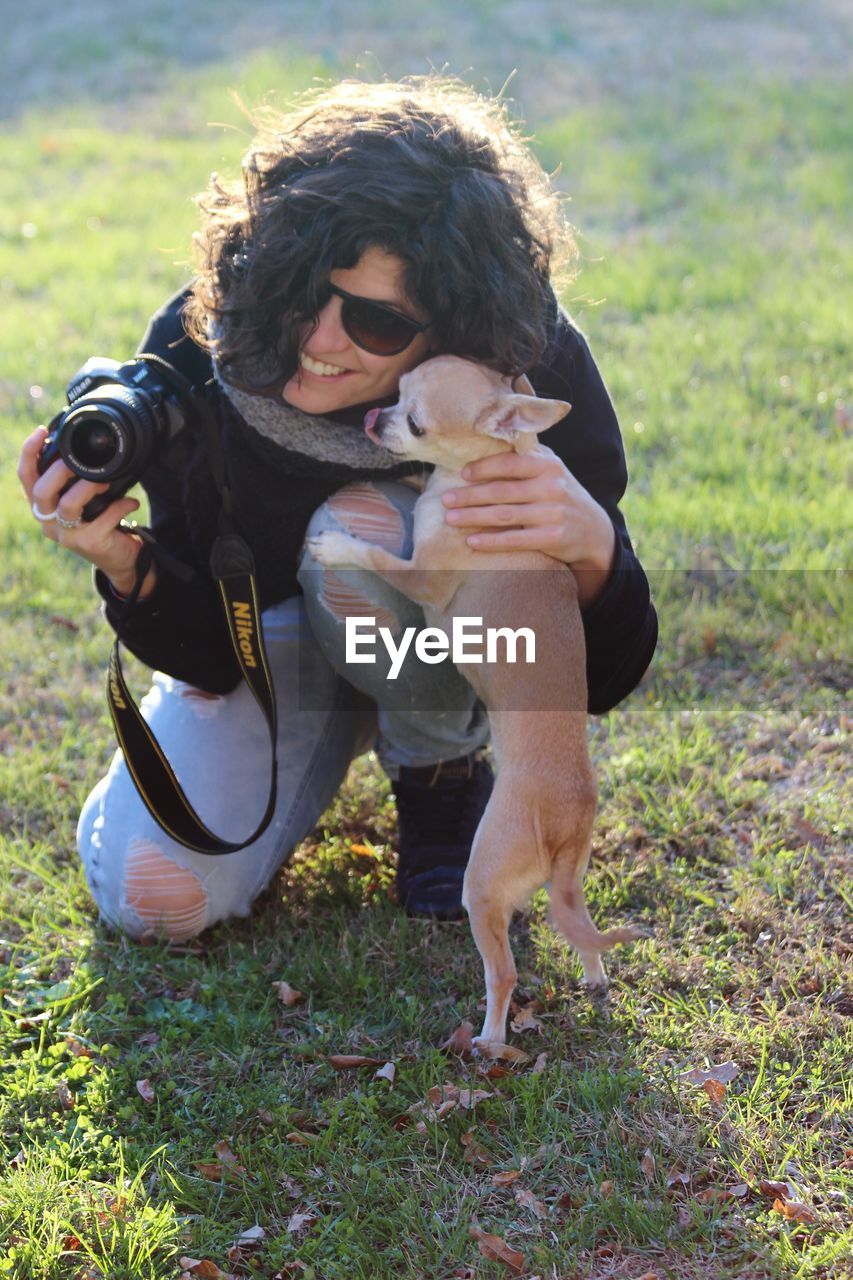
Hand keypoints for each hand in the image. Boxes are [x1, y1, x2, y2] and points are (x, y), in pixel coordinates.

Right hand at [17, 425, 155, 596]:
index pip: (26, 477)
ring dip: (88, 486)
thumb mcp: (84, 502)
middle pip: (40, 491)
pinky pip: (103, 517)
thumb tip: (84, 448)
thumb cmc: (101, 524)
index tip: (42, 430)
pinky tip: (131, 502)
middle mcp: (48, 523)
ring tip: (107, 482)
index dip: (28, 452)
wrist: (121, 560)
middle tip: (80, 462)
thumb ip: (75, 481)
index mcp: (43, 508)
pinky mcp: (90, 543)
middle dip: (59, 470)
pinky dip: (121, 505)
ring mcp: (67, 536)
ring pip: (68, 504)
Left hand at [441, 445, 616, 605]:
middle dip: (470, 495)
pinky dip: (491, 541)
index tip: (462, 473)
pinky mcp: (553, 538)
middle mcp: (552, 486)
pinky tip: (472, 542)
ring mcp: (553, 513)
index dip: (484, 467)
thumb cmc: (560, 496)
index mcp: (549, 465)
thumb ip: (527, 456)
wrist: (594, 530)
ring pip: (505, 515)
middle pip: (502, 490)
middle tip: (445, 499)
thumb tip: (488, 438)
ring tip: (451, 518)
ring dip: (473, 517)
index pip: (511, 462)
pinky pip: (516, 539)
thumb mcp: (552, 470)